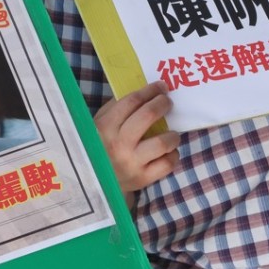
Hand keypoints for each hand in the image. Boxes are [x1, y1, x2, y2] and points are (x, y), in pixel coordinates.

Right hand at [95, 81, 180, 196]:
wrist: (95, 181)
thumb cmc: (100, 145)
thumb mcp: (99, 124)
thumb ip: (116, 108)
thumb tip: (142, 92)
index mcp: (105, 127)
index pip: (131, 102)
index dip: (149, 91)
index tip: (160, 86)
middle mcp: (118, 144)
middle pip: (147, 116)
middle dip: (162, 104)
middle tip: (167, 102)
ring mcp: (132, 162)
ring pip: (162, 142)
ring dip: (172, 134)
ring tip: (172, 133)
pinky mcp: (143, 178)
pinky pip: (167, 164)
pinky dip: (172, 155)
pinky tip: (168, 152)